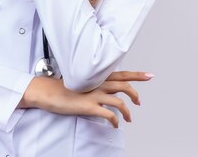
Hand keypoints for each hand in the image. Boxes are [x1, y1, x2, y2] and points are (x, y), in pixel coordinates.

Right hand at [18, 71, 152, 127]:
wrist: (48, 92)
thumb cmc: (62, 87)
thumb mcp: (81, 81)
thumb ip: (94, 83)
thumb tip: (104, 89)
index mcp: (97, 76)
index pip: (121, 73)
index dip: (137, 74)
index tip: (149, 75)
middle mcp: (98, 83)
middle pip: (124, 85)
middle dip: (136, 93)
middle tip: (140, 101)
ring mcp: (94, 94)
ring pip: (120, 101)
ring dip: (128, 111)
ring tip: (129, 117)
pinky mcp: (89, 106)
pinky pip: (109, 115)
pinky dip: (115, 121)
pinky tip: (115, 124)